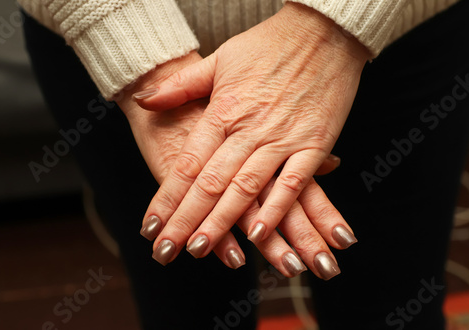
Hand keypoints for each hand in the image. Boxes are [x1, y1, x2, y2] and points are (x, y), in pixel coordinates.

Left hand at [117, 51, 344, 275]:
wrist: (324, 31)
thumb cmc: (270, 44)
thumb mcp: (219, 60)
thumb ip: (181, 86)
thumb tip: (145, 100)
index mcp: (222, 111)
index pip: (188, 164)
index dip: (167, 198)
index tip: (151, 226)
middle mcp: (248, 129)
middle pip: (210, 183)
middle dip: (185, 221)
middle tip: (166, 251)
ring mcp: (282, 138)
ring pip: (245, 188)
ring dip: (222, 222)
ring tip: (199, 249)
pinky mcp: (314, 144)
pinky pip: (293, 182)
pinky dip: (276, 208)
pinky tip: (260, 233)